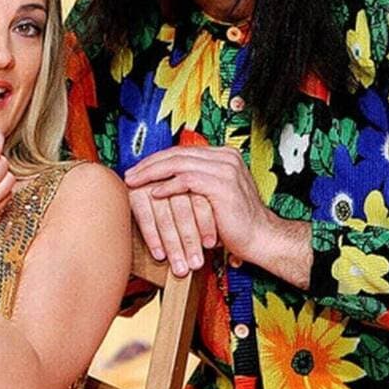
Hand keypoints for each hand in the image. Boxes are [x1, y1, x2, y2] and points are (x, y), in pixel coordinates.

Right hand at [127, 186, 215, 276]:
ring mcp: (149, 184)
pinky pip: (144, 217)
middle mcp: (168, 178)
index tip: (211, 245)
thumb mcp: (190, 206)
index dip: (206, 224)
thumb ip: (202, 217)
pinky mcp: (133, 192)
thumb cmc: (168, 207)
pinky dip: (153, 238)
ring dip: (173, 245)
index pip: (200, 200)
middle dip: (190, 240)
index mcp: (187, 176)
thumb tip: (222, 245)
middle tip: (195, 263)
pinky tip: (160, 255)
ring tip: (180, 267)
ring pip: (165, 217)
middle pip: (183, 210)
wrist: (132, 194)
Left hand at [130, 146, 306, 279]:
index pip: (182, 151)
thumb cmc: (233, 221)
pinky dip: (168, 187)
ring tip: (134, 182)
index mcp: (224, 155)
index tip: (137, 170)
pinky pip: (187, 181)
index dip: (156, 159)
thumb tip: (161, 179)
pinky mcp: (222, 185)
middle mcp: (225, 157)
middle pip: (177, 154)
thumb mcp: (211, 194)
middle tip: (129, 174)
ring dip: (152, 173)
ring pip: (178, 164)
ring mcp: (225, 169)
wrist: (260, 237)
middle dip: (149, 164)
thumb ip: (194, 181)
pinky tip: (153, 194)